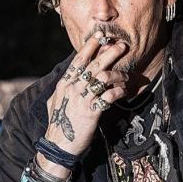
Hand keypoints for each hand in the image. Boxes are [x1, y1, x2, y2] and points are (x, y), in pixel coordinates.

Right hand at [42, 32, 129, 161]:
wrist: (59, 145)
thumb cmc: (59, 125)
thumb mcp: (56, 102)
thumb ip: (63, 89)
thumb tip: (67, 79)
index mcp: (64, 84)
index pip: (78, 61)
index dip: (89, 47)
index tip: (99, 36)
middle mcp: (72, 89)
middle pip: (92, 65)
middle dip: (108, 53)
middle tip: (120, 44)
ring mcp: (82, 100)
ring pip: (101, 78)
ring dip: (117, 70)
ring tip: (127, 72)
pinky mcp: (91, 112)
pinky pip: (108, 97)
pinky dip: (117, 91)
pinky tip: (124, 89)